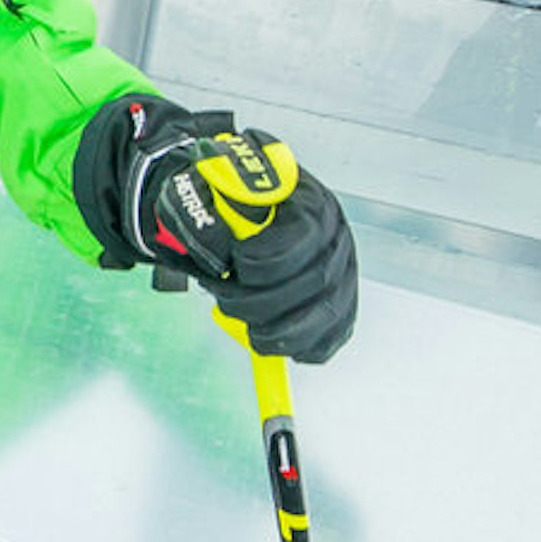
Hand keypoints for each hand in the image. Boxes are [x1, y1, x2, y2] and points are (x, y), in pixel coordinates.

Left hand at [75, 94, 358, 363]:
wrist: (229, 208)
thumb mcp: (198, 195)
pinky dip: (306, 346)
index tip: (233, 264)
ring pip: (329, 312)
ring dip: (280, 332)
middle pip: (315, 280)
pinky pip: (336, 330)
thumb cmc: (218, 202)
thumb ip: (204, 218)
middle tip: (225, 301)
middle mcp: (333, 232)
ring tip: (246, 327)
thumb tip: (221, 252)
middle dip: (261, 303)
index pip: (302, 236)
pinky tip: (276, 344)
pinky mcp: (339, 295)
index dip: (263, 261)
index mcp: (303, 197)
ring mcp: (342, 266)